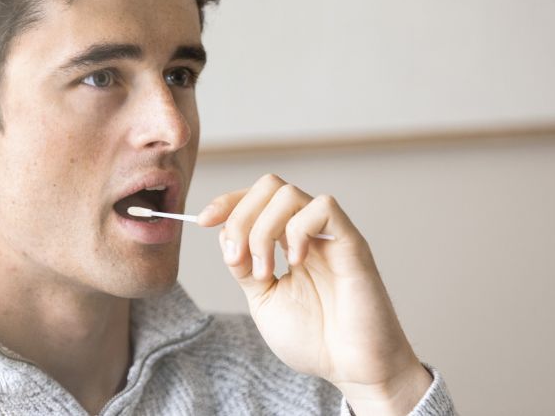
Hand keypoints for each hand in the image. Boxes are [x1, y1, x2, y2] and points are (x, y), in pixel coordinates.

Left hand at [198, 174, 432, 415]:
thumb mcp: (263, 300)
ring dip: (263, 229)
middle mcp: (308, 232)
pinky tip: (295, 262)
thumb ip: (244, 266)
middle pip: (269, 186)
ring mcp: (329, 235)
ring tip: (266, 271)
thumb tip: (225, 233)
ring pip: (289, 192)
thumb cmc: (315, 339)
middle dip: (240, 216)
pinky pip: (323, 207)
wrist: (352, 369)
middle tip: (237, 259)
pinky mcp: (351, 242)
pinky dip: (297, 230)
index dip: (227, 203)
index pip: (256, 199)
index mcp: (286, 242)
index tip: (202, 221)